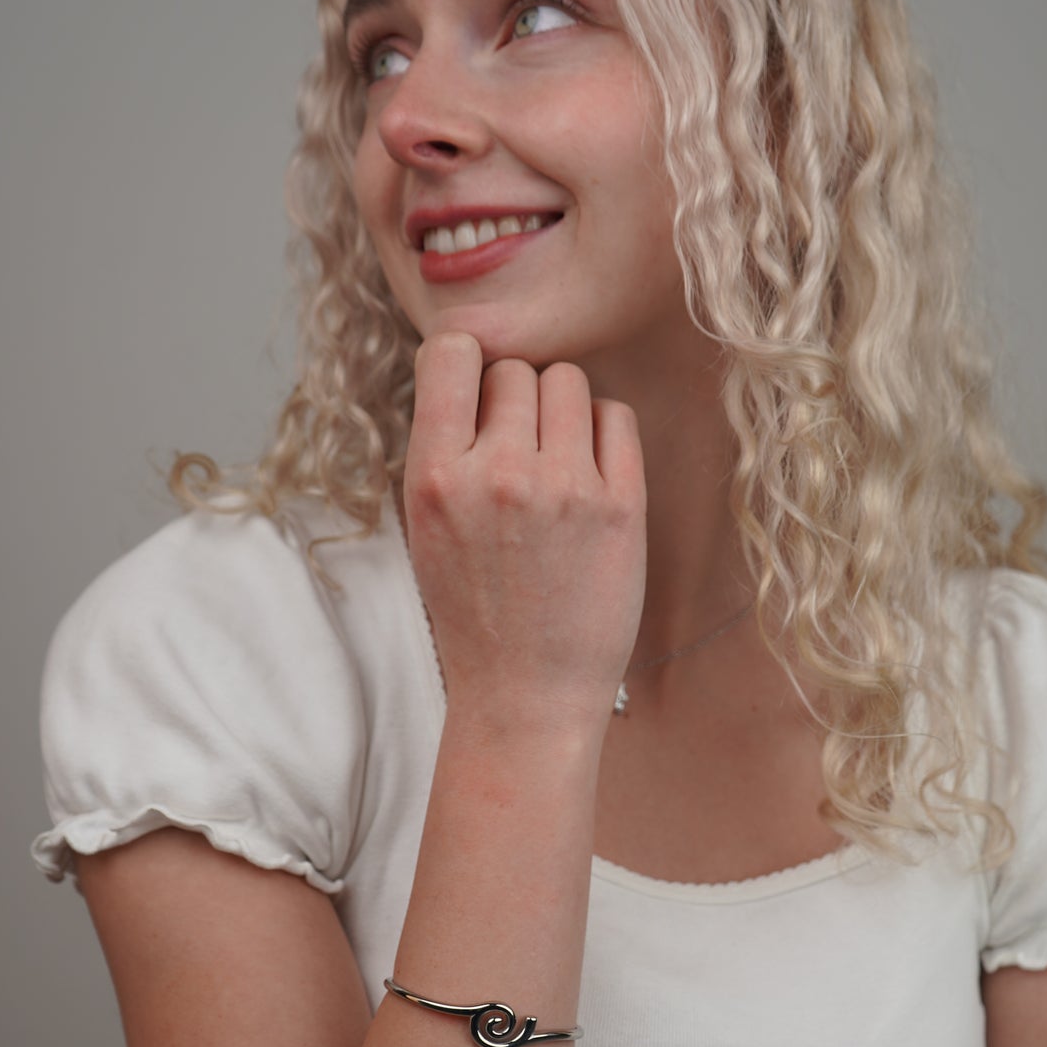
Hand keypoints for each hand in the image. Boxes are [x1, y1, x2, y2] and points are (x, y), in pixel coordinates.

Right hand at [402, 332, 646, 735]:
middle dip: (517, 401)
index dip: (466, 364)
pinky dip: (604, 433)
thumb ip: (446, 449)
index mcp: (433, 477)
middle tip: (519, 454)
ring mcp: (563, 488)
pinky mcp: (620, 507)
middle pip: (517, 370)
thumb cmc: (474, 609)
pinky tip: (590, 474)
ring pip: (569, 381)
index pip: (451, 351)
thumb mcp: (426, 526)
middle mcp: (497, 474)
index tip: (475, 395)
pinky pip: (616, 417)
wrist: (525, 694)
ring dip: (562, 410)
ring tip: (555, 463)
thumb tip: (479, 366)